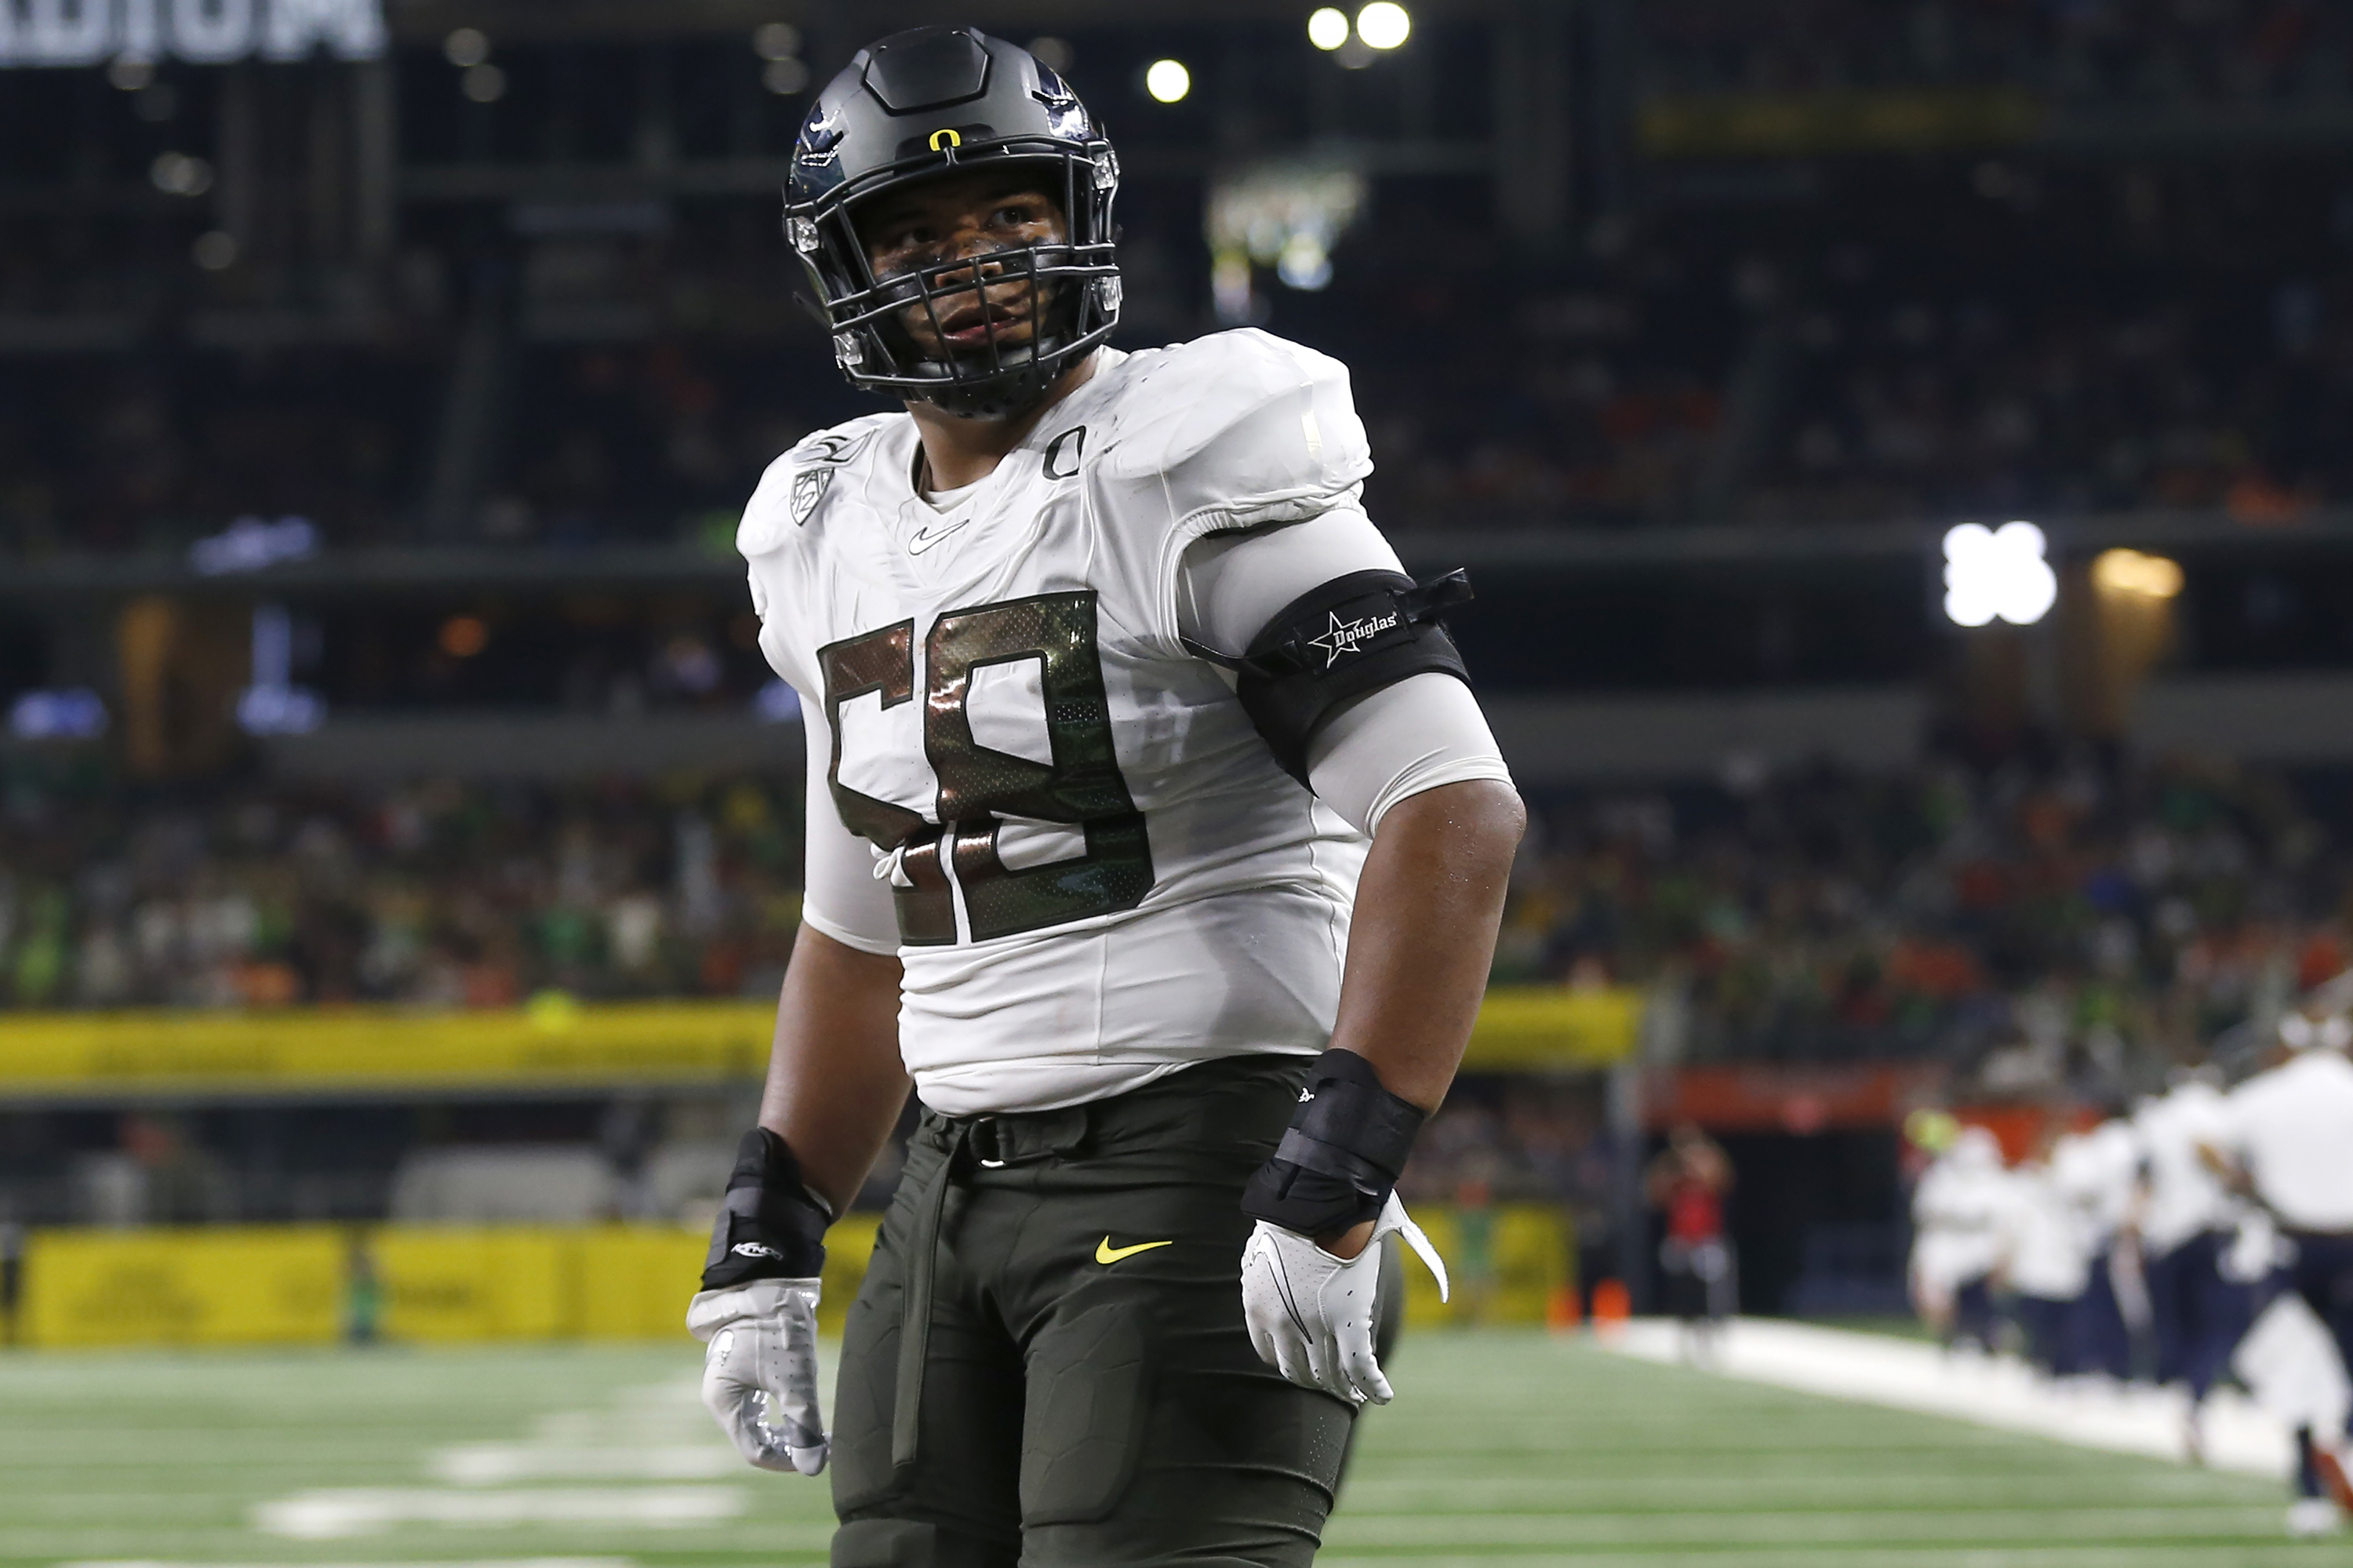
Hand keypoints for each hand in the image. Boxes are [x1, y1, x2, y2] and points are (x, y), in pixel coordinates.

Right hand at [686, 1278, 827, 1474]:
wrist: (768, 1278)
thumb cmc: (777, 1327)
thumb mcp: (794, 1377)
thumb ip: (804, 1423)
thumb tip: (814, 1468)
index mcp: (723, 1402)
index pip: (755, 1451)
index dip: (790, 1460)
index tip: (821, 1455)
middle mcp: (720, 1396)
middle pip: (754, 1439)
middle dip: (790, 1445)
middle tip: (823, 1442)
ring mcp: (729, 1382)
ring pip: (757, 1422)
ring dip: (787, 1429)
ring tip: (817, 1427)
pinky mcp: (740, 1370)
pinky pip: (759, 1404)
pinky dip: (781, 1412)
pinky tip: (803, 1407)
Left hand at [1240, 1192, 1447, 1405]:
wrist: (1318, 1197)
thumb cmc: (1293, 1215)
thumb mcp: (1262, 1249)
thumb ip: (1262, 1272)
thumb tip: (1263, 1273)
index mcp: (1258, 1308)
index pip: (1271, 1353)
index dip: (1291, 1363)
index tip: (1304, 1366)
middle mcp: (1282, 1324)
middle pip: (1300, 1370)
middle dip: (1318, 1381)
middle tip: (1334, 1387)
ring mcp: (1316, 1325)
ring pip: (1331, 1374)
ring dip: (1345, 1389)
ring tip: (1358, 1394)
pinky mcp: (1348, 1320)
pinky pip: (1361, 1367)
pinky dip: (1374, 1386)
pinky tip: (1384, 1396)